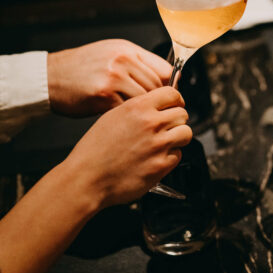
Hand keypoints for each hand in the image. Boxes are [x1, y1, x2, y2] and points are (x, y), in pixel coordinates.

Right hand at [48, 39, 172, 115]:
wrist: (49, 77)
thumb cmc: (80, 67)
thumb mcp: (111, 54)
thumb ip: (139, 63)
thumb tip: (169, 77)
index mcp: (128, 50)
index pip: (164, 70)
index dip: (170, 88)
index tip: (171, 100)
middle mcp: (123, 60)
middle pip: (156, 87)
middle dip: (158, 104)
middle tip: (156, 115)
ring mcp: (113, 78)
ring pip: (144, 100)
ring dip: (144, 113)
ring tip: (141, 121)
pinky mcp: (103, 96)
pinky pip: (127, 110)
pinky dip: (129, 118)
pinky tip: (125, 122)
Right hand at [64, 87, 191, 206]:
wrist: (86, 178)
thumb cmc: (95, 150)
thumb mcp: (113, 115)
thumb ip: (138, 108)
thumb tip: (156, 106)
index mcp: (138, 107)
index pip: (173, 94)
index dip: (176, 100)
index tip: (176, 105)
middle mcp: (151, 123)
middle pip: (183, 114)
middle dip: (177, 120)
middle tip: (168, 127)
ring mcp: (158, 145)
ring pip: (186, 133)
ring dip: (178, 138)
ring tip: (165, 142)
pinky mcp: (161, 166)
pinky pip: (178, 156)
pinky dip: (170, 157)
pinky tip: (155, 158)